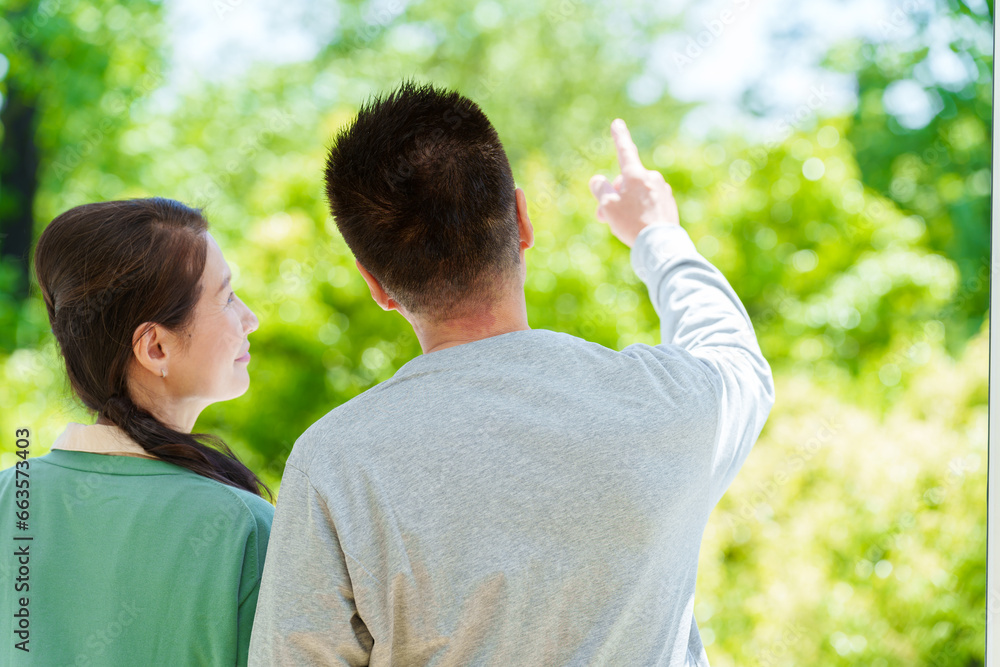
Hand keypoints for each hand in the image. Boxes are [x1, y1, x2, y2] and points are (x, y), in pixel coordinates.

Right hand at [588, 119, 679, 246]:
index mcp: (636, 175)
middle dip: (614, 196)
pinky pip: (648, 204)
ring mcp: (662, 191)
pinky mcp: (669, 205)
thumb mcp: (607, 206)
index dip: (619, 136)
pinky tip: (638, 227)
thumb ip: (600, 188)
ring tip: (621, 225)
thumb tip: (600, 180)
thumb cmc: (631, 223)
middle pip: (626, 182)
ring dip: (626, 206)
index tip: (617, 123)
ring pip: (637, 195)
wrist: (660, 244)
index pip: (625, 150)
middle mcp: (651, 178)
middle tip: (603, 217)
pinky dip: (639, 212)